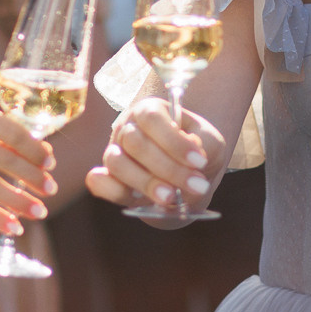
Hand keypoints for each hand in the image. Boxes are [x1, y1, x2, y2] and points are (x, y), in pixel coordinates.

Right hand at [84, 97, 224, 214]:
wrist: (188, 182)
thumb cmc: (198, 156)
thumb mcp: (212, 145)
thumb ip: (205, 144)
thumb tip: (191, 147)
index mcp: (151, 111)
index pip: (152, 118)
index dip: (174, 141)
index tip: (200, 162)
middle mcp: (127, 128)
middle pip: (135, 142)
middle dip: (167, 168)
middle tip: (196, 186)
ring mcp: (114, 152)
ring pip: (117, 163)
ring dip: (146, 183)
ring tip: (171, 198)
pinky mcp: (108, 178)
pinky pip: (98, 183)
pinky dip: (114, 192)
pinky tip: (137, 200)